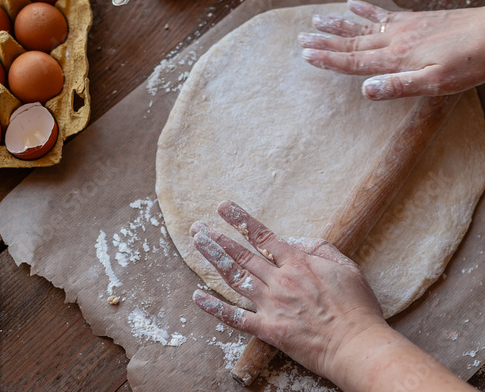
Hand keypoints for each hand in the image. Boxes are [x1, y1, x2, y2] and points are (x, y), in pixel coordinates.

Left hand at [190, 201, 385, 379]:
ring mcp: (271, 305)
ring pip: (235, 278)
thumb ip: (319, 247)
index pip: (263, 236)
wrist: (358, 346)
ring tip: (198, 244)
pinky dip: (215, 308)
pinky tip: (197, 297)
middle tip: (198, 227)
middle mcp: (279, 280)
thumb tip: (294, 241)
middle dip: (218, 239)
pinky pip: (235, 318)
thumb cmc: (356, 307)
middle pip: (242, 255)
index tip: (224, 207)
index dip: (241, 220)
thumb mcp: (345, 266)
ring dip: (214, 259)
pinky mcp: (268, 330)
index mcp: (297, 263)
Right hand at [299, 0, 484, 99]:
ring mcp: (402, 27)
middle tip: (300, 38)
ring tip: (316, 19)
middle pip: (350, 41)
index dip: (327, 59)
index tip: (306, 55)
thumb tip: (365, 91)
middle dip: (324, 41)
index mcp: (394, 58)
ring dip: (337, 24)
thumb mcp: (435, 83)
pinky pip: (382, 12)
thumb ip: (399, 86)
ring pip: (361, 25)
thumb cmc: (468, 62)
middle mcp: (393, 39)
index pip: (352, 60)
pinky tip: (352, 3)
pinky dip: (364, 8)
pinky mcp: (413, 19)